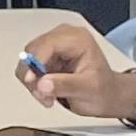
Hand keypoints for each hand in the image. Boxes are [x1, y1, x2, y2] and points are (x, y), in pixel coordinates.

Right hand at [16, 24, 135, 121]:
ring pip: (27, 61)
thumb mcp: (88, 89)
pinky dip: (34, 83)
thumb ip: (65, 85)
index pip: (47, 44)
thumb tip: (43, 84)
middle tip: (43, 95)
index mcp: (77, 39)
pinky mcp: (47, 58)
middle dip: (33, 76)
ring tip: (48, 97)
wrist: (107, 95)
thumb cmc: (104, 90)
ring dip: (33, 82)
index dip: (35, 62)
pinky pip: (29, 69)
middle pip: (33, 51)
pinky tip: (47, 93)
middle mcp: (64, 38)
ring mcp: (54, 47)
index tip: (31, 80)